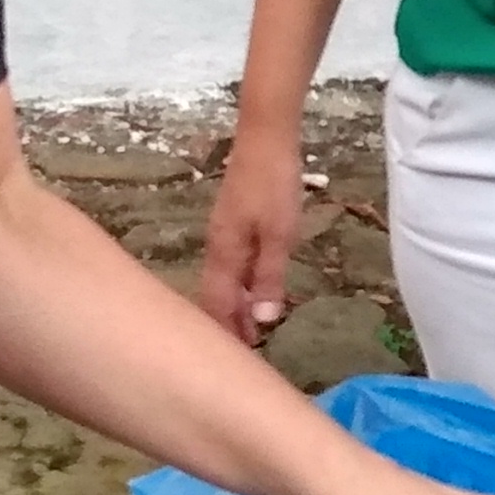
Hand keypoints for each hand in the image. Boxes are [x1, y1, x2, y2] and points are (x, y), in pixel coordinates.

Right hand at [196, 137, 306, 344]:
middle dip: (227, 323)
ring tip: (250, 325)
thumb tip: (261, 320)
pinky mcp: (232, 221)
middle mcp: (216, 247)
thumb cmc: (274, 184)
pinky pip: (228, 264)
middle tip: (247, 348)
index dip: (228, 331)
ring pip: (221, 280)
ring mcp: (222, 232)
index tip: (242, 356)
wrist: (265, 137)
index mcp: (224, 254)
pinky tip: (251, 287)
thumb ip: (269, 277)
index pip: (218, 305)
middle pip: (215, 295)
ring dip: (233, 305)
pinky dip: (237, 284)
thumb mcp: (279, 235)